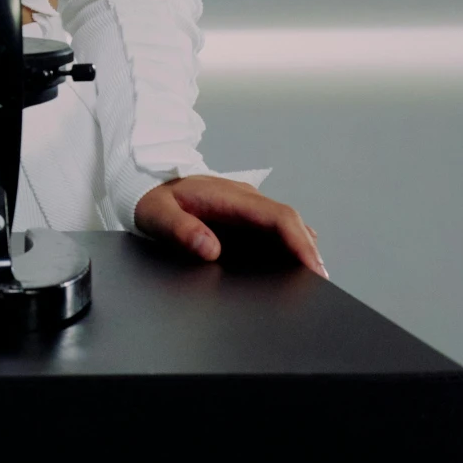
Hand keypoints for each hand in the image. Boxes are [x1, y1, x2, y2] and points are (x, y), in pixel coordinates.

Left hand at [135, 174, 326, 276]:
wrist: (141, 181)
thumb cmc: (148, 197)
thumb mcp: (155, 215)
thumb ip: (180, 230)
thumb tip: (210, 249)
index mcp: (226, 195)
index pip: (276, 216)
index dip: (298, 241)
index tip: (312, 266)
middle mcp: (242, 197)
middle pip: (288, 220)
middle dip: (308, 249)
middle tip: (321, 280)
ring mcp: (244, 205)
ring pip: (284, 223)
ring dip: (301, 246)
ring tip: (314, 277)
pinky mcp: (241, 214)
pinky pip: (272, 227)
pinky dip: (289, 243)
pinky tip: (294, 264)